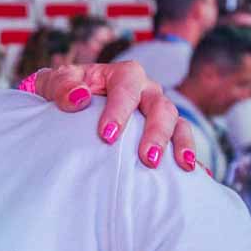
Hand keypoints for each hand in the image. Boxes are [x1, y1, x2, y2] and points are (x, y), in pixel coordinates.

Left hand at [26, 63, 196, 170]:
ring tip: (182, 166)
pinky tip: (199, 175)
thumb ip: (61, 86)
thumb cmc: (62, 92)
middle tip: (148, 159)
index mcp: (122, 75)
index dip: (120, 110)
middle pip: (160, 106)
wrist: (66, 103)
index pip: (127, 87)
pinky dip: (191, 156)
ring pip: (177, 122)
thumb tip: (78, 97)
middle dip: (156, 132)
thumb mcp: (51, 84)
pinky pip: (182, 141)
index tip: (107, 136)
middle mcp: (146, 90)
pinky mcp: (163, 131)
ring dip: (181, 143)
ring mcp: (157, 111)